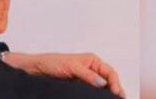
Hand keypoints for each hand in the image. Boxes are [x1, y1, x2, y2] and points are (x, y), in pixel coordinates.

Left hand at [3, 52, 124, 97]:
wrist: (38, 70)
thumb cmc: (52, 62)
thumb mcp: (71, 66)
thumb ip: (87, 75)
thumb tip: (102, 82)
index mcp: (92, 60)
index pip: (110, 72)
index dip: (115, 83)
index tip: (116, 93)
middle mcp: (91, 69)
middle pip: (109, 81)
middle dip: (114, 89)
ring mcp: (87, 79)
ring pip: (102, 88)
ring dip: (106, 93)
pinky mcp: (81, 86)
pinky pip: (93, 92)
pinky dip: (97, 95)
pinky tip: (98, 98)